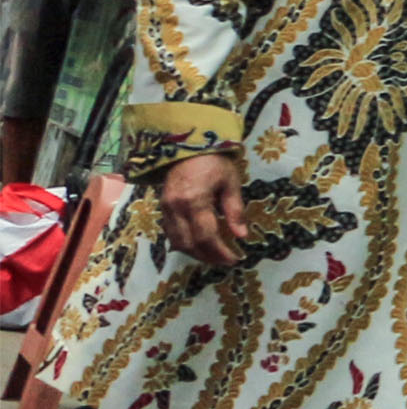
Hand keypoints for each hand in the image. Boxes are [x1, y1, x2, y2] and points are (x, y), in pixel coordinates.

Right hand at [157, 152, 247, 268]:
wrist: (188, 147)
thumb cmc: (215, 163)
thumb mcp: (231, 183)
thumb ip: (235, 210)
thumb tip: (241, 236)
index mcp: (195, 201)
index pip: (206, 236)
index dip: (220, 252)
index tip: (234, 259)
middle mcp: (176, 208)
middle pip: (189, 244)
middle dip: (207, 257)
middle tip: (225, 261)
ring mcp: (165, 209)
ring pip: (177, 242)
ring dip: (195, 253)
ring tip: (214, 256)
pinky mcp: (161, 208)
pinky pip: (170, 233)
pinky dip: (184, 244)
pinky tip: (199, 245)